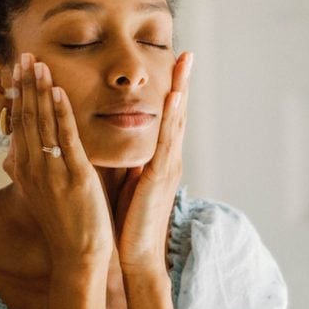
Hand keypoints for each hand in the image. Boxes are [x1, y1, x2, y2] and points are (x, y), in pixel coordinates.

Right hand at [2, 53, 113, 267]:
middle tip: (24, 56)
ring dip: (40, 91)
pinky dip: (60, 114)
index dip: (18, 96)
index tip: (18, 71)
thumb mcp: (42, 192)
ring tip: (39, 64)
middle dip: (25, 85)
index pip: (18, 125)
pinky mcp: (73, 177)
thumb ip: (34, 166)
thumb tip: (22, 148)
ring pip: (42, 124)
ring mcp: (51, 172)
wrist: (77, 254)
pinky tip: (57, 92)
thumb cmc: (65, 224)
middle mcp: (31, 168)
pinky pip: (64, 139)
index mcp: (23, 170)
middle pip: (26, 118)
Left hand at [115, 51, 192, 274]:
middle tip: (187, 53)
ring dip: (180, 90)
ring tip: (184, 63)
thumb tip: (121, 143)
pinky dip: (171, 117)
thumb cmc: (129, 223)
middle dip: (182, 82)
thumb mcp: (129, 183)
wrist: (135, 255)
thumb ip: (130, 162)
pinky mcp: (159, 177)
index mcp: (159, 161)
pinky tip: (173, 96)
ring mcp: (167, 167)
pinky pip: (166, 141)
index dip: (171, 91)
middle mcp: (168, 160)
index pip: (166, 119)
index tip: (173, 65)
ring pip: (176, 121)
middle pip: (177, 113)